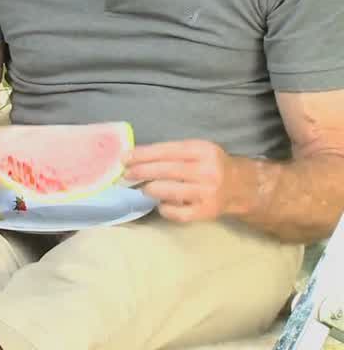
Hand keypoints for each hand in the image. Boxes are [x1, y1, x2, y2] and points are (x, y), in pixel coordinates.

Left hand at [123, 140, 243, 222]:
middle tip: (126, 174)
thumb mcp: (195, 150)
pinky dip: (165, 209)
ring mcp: (207, 193)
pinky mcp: (206, 212)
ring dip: (150, 189)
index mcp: (203, 150)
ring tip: (145, 188)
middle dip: (141, 172)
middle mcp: (207, 171)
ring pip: (169, 191)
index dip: (143, 154)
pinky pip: (177, 213)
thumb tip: (134, 156)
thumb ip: (170, 152)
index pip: (167, 151)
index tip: (124, 158)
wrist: (239, 187)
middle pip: (166, 170)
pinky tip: (162, 204)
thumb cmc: (209, 165)